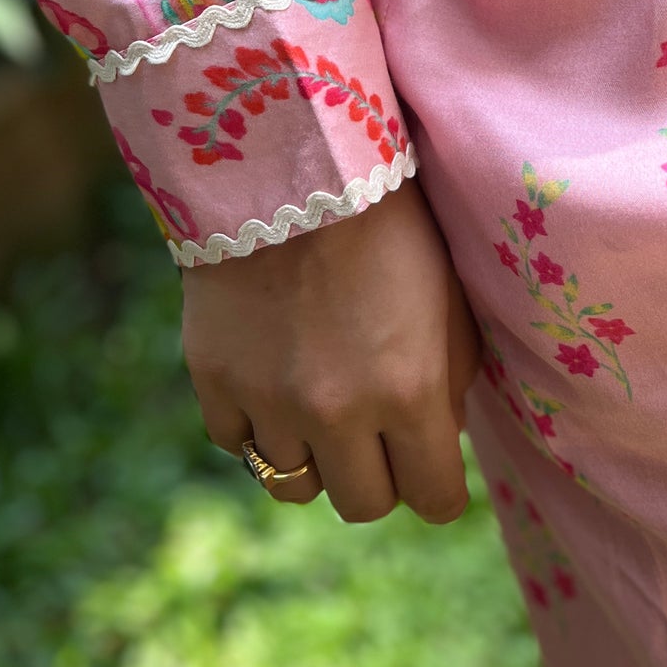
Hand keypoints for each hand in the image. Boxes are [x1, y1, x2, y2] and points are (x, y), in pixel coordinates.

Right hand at [181, 176, 480, 523]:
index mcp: (410, 391)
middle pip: (363, 505)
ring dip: (314, 453)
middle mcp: (339, 412)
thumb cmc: (388, 222)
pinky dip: (257, 425)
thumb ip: (452, 381)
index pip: (435, 501)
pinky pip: (238, 444)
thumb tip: (438, 441)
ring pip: (295, 485)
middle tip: (377, 433)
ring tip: (320, 399)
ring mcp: (269, 402)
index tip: (432, 466)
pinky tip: (273, 379)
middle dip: (378, 474)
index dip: (439, 486)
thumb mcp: (448, 298)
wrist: (293, 161)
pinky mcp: (215, 382)